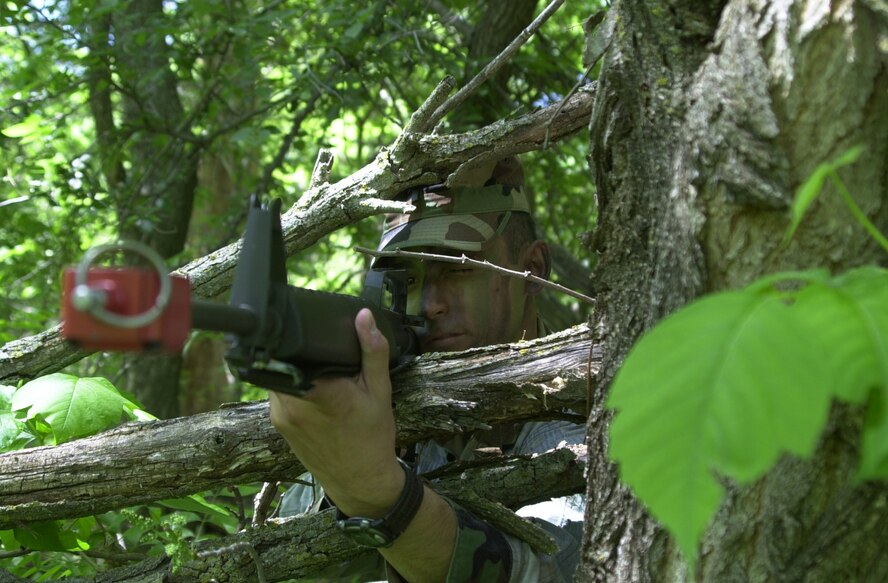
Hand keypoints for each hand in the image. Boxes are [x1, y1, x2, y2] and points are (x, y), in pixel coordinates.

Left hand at [268, 308, 404, 516]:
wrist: (361, 482)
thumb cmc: (373, 439)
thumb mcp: (380, 391)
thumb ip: (371, 351)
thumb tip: (364, 317)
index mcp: (318, 391)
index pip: (297, 347)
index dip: (304, 332)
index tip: (317, 325)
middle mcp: (291, 402)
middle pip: (285, 358)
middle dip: (302, 349)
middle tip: (324, 347)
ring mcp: (279, 414)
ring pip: (279, 374)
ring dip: (295, 367)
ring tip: (319, 366)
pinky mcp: (277, 424)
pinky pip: (278, 392)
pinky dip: (293, 384)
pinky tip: (313, 387)